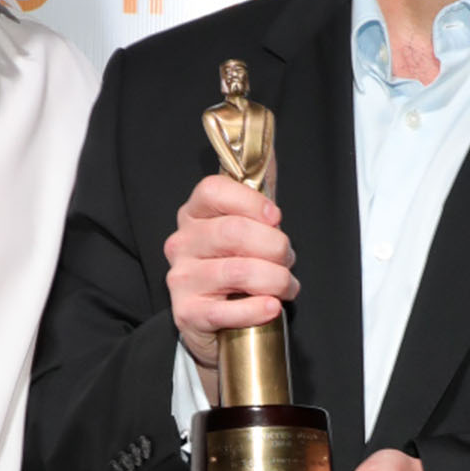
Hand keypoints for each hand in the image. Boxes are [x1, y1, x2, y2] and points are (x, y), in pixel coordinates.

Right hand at [166, 174, 296, 394]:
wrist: (215, 323)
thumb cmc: (235, 268)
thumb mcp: (246, 228)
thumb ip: (258, 192)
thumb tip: (270, 147)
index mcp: (195, 214)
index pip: (213, 190)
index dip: (250, 201)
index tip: (275, 217)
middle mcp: (182, 243)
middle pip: (232, 232)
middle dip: (275, 247)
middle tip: (288, 260)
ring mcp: (181, 278)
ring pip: (236, 271)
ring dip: (275, 280)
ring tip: (286, 287)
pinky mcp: (187, 313)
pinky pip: (226, 311)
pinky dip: (256, 309)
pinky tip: (271, 308)